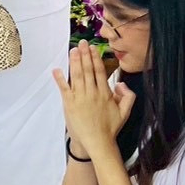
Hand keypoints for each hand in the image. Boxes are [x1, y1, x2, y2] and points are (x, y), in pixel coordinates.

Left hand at [52, 42, 134, 158]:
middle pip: (88, 70)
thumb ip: (128, 96)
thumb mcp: (125, 112)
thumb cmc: (110, 127)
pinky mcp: (69, 104)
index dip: (95, 58)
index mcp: (105, 93)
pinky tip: (57, 69)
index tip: (93, 48)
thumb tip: (121, 83)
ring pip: (77, 76)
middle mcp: (92, 93)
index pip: (99, 71)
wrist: (97, 141)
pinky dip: (60, 78)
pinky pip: (64, 88)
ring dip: (74, 62)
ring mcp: (80, 98)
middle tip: (82, 43)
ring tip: (73, 50)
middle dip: (85, 55)